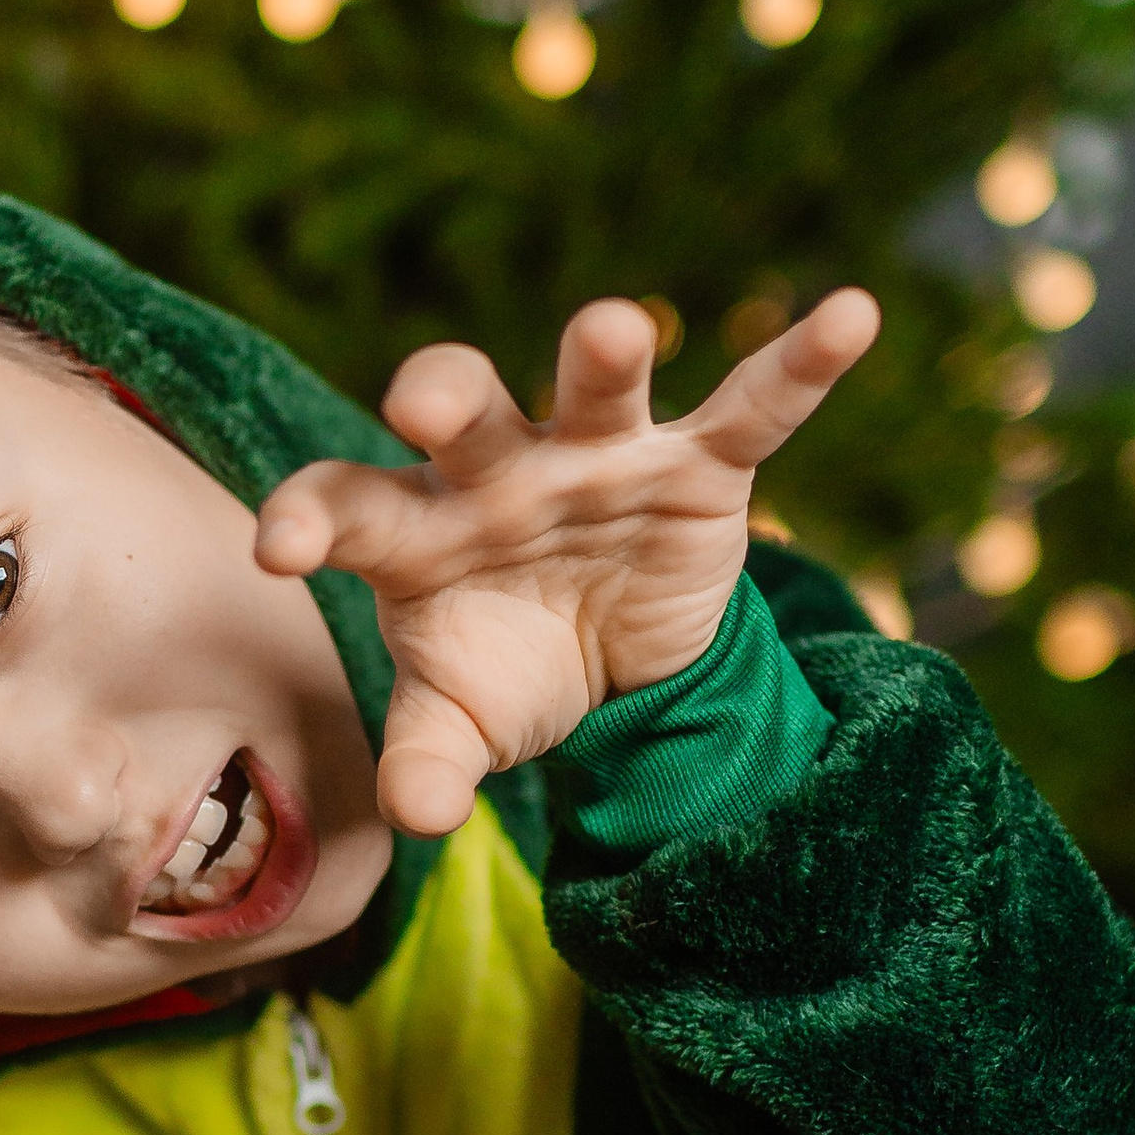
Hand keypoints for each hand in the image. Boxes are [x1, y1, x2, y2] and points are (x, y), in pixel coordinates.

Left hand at [256, 289, 878, 837]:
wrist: (609, 672)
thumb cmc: (504, 668)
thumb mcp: (460, 724)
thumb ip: (425, 762)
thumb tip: (415, 817)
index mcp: (412, 528)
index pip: (344, 505)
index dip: (309, 517)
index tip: (280, 549)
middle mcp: (495, 470)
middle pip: (461, 412)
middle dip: (444, 395)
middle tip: (422, 402)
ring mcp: (596, 458)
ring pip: (593, 388)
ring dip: (603, 355)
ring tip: (616, 332)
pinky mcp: (694, 467)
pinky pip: (750, 407)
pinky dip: (801, 366)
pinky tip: (854, 317)